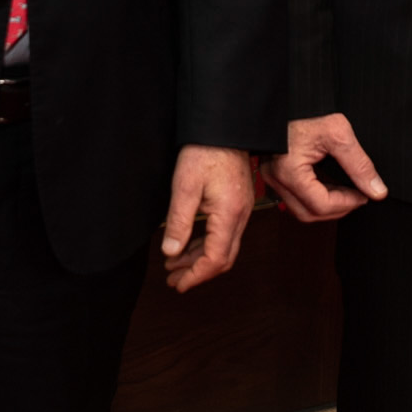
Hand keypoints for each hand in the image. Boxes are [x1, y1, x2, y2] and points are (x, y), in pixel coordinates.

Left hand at [161, 145, 255, 292]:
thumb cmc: (205, 151)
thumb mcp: (185, 186)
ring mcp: (241, 210)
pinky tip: (188, 245)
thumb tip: (170, 251)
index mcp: (229, 214)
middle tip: (174, 281)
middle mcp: (240, 216)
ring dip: (200, 259)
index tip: (178, 284)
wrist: (224, 128)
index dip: (196, 276)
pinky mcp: (237, 203)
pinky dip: (206, 244)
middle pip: (223, 258)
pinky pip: (224, 233)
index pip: (215, 258)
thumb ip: (178, 222)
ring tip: (175, 265)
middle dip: (198, 272)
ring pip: (224, 247)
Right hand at [263, 113, 387, 222]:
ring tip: (345, 192)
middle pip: (309, 214)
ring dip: (325, 206)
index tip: (364, 196)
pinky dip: (314, 197)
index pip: (321, 205)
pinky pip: (295, 197)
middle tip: (357, 197)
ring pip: (300, 209)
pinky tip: (329, 185)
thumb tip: (376, 190)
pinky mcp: (274, 174)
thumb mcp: (338, 133)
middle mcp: (276, 179)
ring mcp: (272, 177)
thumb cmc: (304, 109)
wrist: (286, 97)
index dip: (347, 204)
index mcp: (289, 171)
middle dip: (337, 209)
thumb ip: (359, 164)